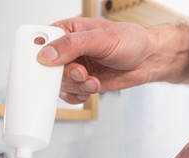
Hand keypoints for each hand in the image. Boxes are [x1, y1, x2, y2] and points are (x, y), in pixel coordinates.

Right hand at [37, 18, 176, 103]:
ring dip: (76, 86)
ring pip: (59, 84)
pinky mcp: (80, 82)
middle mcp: (67, 50)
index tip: (49, 67)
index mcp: (67, 31)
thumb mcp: (101, 38)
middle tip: (81, 73)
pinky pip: (68, 94)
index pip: (42, 43)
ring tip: (92, 80)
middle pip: (49, 68)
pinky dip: (78, 95)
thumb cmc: (130, 41)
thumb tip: (46, 55)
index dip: (41, 56)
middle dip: (66, 75)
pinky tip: (91, 88)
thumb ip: (72, 45)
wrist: (147, 61)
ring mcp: (73, 67)